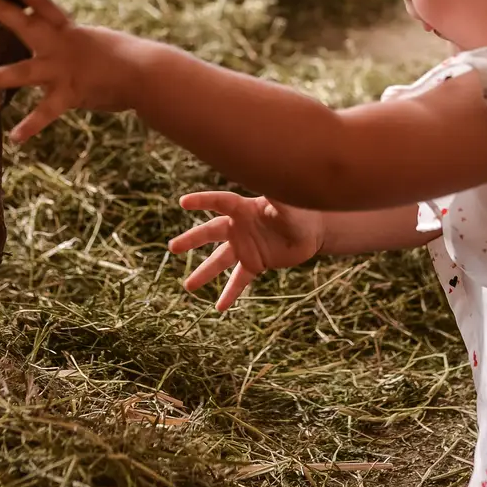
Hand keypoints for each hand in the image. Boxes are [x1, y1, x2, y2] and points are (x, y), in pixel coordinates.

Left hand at [0, 0, 135, 141]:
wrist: (146, 74)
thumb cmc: (128, 59)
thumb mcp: (99, 42)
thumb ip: (76, 44)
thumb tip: (67, 45)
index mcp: (70, 32)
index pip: (46, 6)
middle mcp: (61, 47)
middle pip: (27, 26)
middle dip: (4, 12)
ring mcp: (63, 71)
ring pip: (23, 72)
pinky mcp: (69, 94)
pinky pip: (46, 113)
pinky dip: (31, 126)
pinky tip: (16, 138)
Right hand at [169, 192, 326, 310]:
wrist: (312, 231)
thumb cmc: (300, 210)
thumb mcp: (288, 203)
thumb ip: (277, 195)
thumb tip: (271, 178)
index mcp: (244, 209)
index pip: (220, 203)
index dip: (203, 201)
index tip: (183, 202)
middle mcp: (239, 227)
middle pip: (210, 232)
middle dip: (192, 240)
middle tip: (173, 248)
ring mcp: (244, 247)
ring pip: (219, 260)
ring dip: (204, 273)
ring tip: (188, 287)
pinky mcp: (254, 263)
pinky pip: (238, 280)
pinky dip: (230, 293)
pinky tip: (219, 307)